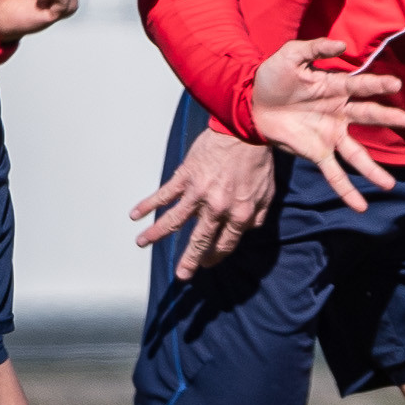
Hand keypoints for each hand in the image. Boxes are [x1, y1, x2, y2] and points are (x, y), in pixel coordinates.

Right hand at [129, 124, 281, 278]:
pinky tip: (136, 215)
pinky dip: (148, 204)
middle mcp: (217, 208)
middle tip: (181, 274)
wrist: (246, 129)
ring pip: (174, 220)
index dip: (215, 256)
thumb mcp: (268, 193)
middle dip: (189, 260)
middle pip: (200, 240)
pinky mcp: (185, 177)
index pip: (225, 244)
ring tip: (141, 244)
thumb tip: (248, 230)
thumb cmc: (258, 160)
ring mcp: (198, 193)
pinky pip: (164, 194)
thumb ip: (258, 216)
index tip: (206, 263)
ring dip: (156, 234)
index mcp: (240, 214)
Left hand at [248, 36, 401, 213]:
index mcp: (335, 88)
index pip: (361, 86)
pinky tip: (360, 207)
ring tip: (389, 185)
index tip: (395, 86)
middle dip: (386, 119)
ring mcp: (330, 135)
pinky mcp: (317, 152)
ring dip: (373, 170)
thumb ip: (314, 48)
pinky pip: (335, 174)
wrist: (251, 103)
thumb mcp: (290, 55)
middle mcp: (339, 113)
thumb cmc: (273, 77)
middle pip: (367, 116)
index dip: (378, 86)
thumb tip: (341, 44)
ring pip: (356, 154)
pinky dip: (347, 191)